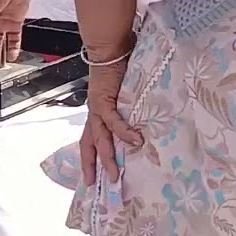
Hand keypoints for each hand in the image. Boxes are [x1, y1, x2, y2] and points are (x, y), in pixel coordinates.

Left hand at [80, 58, 143, 184]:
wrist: (110, 50)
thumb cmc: (119, 70)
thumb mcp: (123, 97)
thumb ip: (130, 111)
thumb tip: (145, 127)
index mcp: (97, 114)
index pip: (90, 141)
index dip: (89, 159)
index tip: (91, 178)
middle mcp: (94, 114)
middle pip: (90, 144)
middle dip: (92, 165)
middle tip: (98, 185)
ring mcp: (97, 108)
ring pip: (100, 138)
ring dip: (107, 156)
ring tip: (116, 173)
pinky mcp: (104, 100)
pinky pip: (114, 120)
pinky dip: (123, 131)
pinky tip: (135, 141)